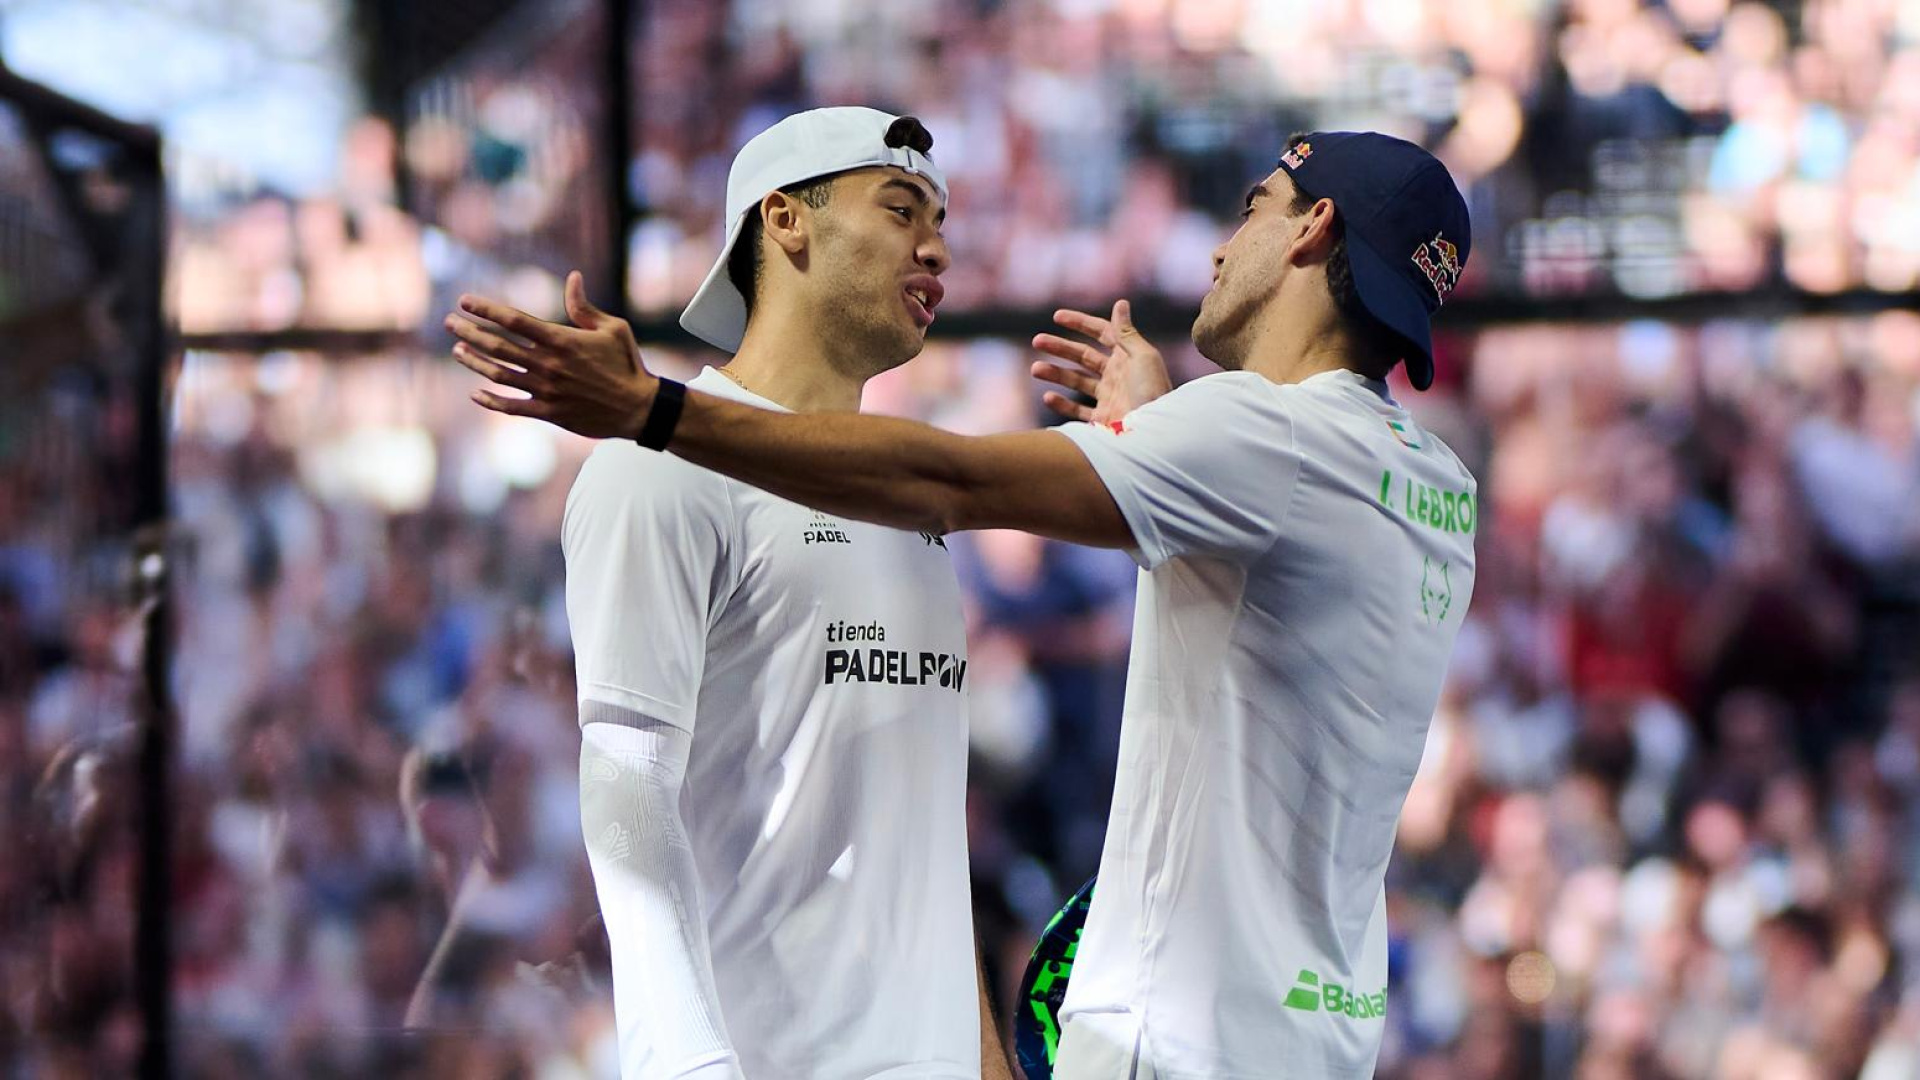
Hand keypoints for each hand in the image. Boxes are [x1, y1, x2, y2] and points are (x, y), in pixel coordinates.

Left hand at [448, 271, 655, 439]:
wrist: (639, 408)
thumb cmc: (628, 364)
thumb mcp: (612, 328)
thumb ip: (585, 307)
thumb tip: (573, 278)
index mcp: (562, 340)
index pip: (514, 321)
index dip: (486, 309)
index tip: (465, 301)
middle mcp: (549, 365)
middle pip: (498, 346)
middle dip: (470, 332)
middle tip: (450, 323)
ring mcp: (546, 391)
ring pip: (499, 374)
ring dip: (474, 362)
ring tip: (458, 351)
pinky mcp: (549, 413)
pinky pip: (512, 407)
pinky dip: (491, 401)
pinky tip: (475, 393)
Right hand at [1030, 298, 1172, 426]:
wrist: (1155, 433)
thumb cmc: (1152, 392)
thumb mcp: (1143, 357)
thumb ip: (1127, 332)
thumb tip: (1120, 303)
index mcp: (1128, 357)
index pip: (1102, 333)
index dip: (1080, 323)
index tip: (1057, 316)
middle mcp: (1117, 375)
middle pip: (1083, 356)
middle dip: (1060, 347)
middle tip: (1037, 340)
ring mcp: (1109, 398)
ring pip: (1076, 381)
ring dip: (1055, 373)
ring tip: (1035, 369)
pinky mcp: (1103, 421)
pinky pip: (1077, 410)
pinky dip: (1061, 404)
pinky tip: (1048, 396)